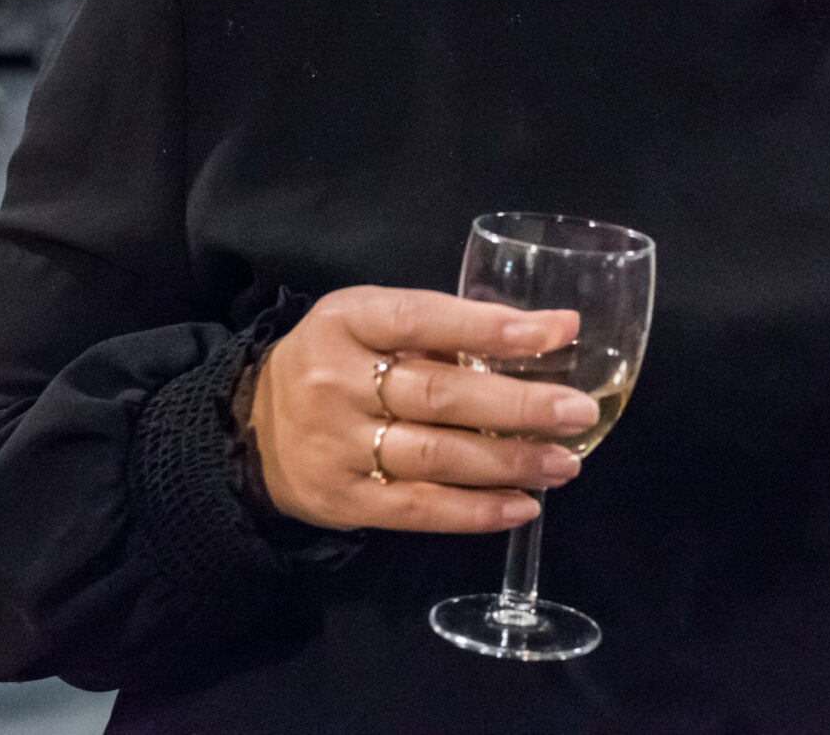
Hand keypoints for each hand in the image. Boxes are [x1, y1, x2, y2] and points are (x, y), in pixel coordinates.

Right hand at [246, 286, 600, 533]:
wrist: (251, 430)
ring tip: (564, 463)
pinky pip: (419, 509)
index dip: (492, 328)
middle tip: (578, 410)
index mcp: (346, 321)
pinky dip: (476, 511)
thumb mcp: (364, 323)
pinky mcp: (344, 500)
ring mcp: (338, 446)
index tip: (559, 331)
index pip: (425, 318)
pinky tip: (522, 507)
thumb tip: (536, 338)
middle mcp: (337, 382)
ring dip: (510, 462)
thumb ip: (433, 331)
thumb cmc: (332, 364)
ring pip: (437, 457)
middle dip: (518, 405)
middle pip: (440, 395)